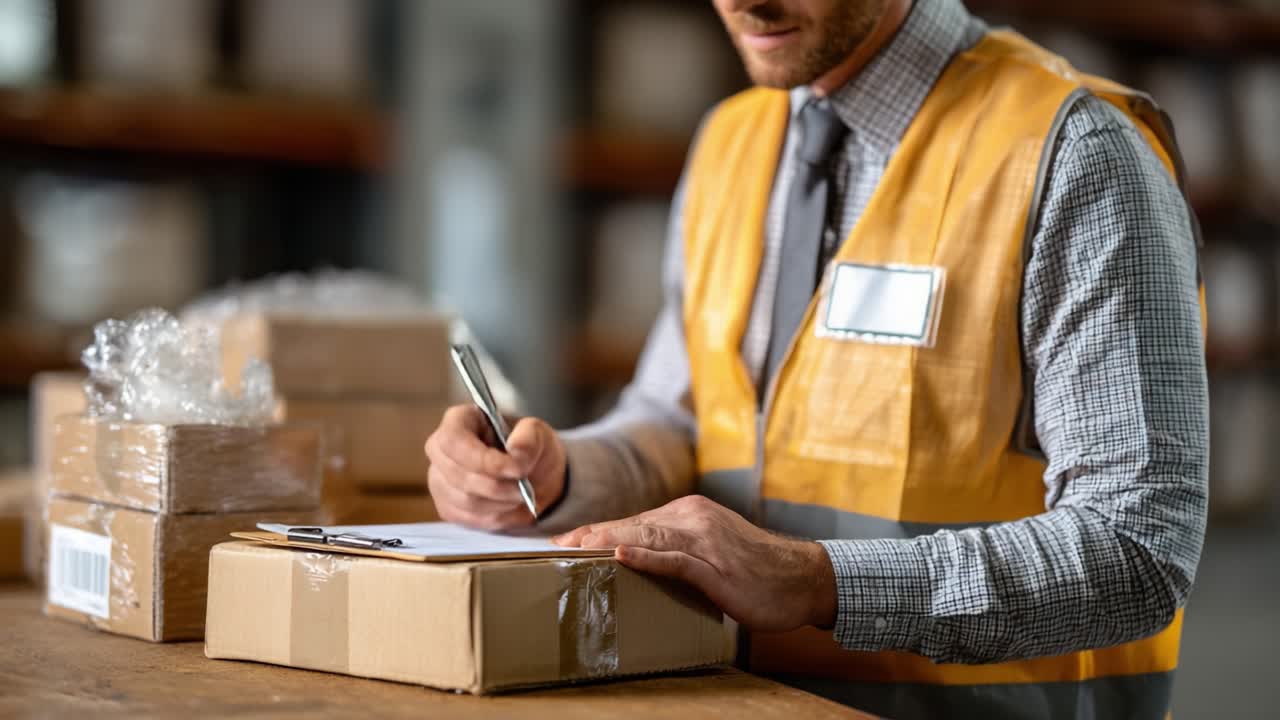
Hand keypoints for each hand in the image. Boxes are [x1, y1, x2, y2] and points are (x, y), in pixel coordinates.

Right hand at [425, 405, 566, 529]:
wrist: (534, 475)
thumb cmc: (529, 448)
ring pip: (466, 501)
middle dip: (498, 486)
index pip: (453, 440)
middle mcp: (441, 450)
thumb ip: (529, 438)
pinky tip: (511, 507)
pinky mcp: (447, 507)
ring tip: (521, 495)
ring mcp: (440, 480)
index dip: (482, 459)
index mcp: (459, 421)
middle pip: (458, 475)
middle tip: (525, 487)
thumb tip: (516, 453)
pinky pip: (469, 519)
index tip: (515, 470)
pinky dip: (497, 517)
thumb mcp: (537, 433)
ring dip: (501, 503)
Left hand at [553, 495, 836, 631]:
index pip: (635, 522)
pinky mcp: (715, 564)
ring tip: (574, 547)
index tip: (566, 541)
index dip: (599, 532)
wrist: (805, 578)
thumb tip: (640, 561)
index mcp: (690, 514)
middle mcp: (693, 518)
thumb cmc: (758, 571)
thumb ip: (679, 551)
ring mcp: (704, 539)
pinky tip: (619, 557)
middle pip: (633, 526)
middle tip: (556, 545)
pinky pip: (673, 559)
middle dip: (592, 535)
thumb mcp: (712, 552)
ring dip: (607, 542)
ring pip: (646, 537)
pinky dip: (644, 557)